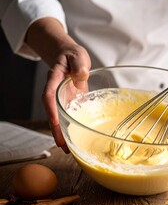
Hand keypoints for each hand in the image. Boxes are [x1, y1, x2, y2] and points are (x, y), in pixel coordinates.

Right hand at [26, 18, 90, 152]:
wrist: (69, 56)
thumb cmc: (72, 55)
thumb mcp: (77, 55)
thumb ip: (79, 65)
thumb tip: (81, 77)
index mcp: (55, 79)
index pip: (49, 96)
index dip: (51, 110)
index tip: (55, 123)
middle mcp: (56, 91)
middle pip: (51, 112)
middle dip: (55, 129)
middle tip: (62, 145)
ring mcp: (61, 98)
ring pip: (58, 117)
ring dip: (61, 132)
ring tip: (67, 148)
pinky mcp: (69, 101)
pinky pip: (66, 116)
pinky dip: (68, 127)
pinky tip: (74, 138)